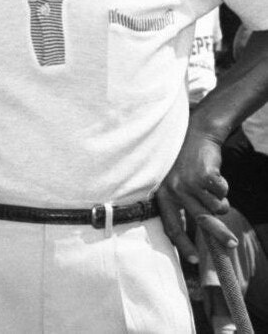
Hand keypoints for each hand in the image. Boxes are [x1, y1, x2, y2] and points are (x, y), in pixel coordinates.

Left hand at [158, 127, 236, 260]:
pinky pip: (222, 194)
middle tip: (231, 245)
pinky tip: (215, 175)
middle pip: (201, 221)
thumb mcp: (178, 184)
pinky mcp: (204, 176)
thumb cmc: (187, 164)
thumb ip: (184, 206)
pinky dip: (224, 188)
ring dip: (220, 201)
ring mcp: (189, 183)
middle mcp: (174, 191)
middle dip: (218, 235)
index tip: (192, 260)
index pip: (171, 226)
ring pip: (216, 208)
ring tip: (212, 187)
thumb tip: (199, 234)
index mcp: (164, 195)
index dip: (182, 244)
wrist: (196, 135)